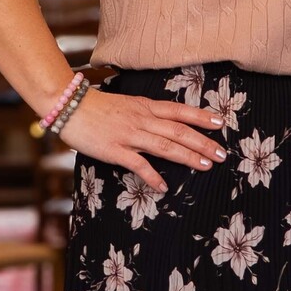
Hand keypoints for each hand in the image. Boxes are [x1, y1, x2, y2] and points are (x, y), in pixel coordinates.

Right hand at [62, 86, 228, 194]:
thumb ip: (146, 113)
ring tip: (205, 166)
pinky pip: (137, 164)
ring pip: (164, 146)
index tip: (220, 123)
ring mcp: (129, 135)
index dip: (201, 117)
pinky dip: (152, 176)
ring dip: (187, 156)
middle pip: (178, 130)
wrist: (68, 106)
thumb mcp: (127, 103)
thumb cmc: (97, 107)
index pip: (179, 111)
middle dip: (203, 142)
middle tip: (222, 153)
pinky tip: (164, 187)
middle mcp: (141, 119)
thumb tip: (165, 121)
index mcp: (145, 106)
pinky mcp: (114, 150)